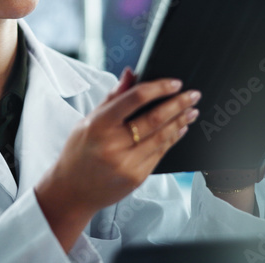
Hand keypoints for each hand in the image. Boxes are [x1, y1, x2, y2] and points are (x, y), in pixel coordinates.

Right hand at [34, 67, 200, 250]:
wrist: (72, 191)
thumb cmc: (78, 152)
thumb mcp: (88, 120)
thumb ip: (113, 97)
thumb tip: (131, 73)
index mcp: (99, 125)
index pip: (134, 99)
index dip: (158, 88)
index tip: (175, 83)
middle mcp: (113, 144)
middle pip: (154, 119)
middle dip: (178, 104)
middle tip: (192, 95)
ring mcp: (126, 163)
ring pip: (161, 137)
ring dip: (180, 122)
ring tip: (192, 111)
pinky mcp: (136, 177)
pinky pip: (160, 154)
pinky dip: (172, 139)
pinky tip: (180, 129)